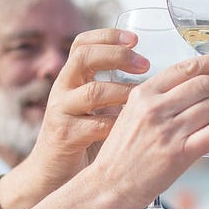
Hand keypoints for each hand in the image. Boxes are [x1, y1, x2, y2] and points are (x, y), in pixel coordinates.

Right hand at [29, 28, 148, 185]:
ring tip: (144, 98)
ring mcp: (61, 112)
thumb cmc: (84, 137)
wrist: (53, 172)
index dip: (108, 36)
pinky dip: (118, 124)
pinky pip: (94, 125)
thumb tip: (155, 76)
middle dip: (117, 56)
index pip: (83, 44)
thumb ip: (114, 89)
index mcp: (71, 78)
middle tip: (144, 64)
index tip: (135, 38)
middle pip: (84, 57)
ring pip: (92, 92)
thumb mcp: (95, 107)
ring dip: (123, 92)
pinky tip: (134, 127)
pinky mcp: (65, 136)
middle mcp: (63, 89)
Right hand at [92, 51, 208, 208]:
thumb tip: (192, 86)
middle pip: (206, 84)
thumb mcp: (131, 114)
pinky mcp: (180, 154)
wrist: (110, 185)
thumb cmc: (121, 155)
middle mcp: (156, 108)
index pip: (187, 67)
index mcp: (144, 93)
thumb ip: (158, 98)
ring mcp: (168, 130)